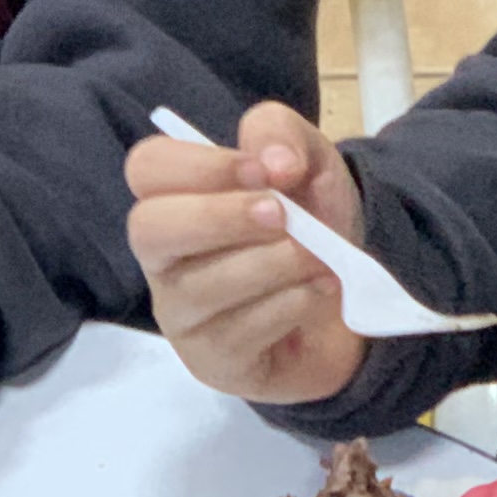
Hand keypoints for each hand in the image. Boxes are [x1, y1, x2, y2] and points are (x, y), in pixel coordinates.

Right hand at [122, 101, 367, 406]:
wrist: (348, 299)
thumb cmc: (310, 222)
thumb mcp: (307, 162)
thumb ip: (284, 136)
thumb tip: (275, 162)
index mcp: (175, 197)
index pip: (148, 168)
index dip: (202, 165)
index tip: (267, 170)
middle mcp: (163, 256)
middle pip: (149, 229)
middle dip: (221, 217)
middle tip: (284, 215)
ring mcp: (180, 313)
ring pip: (204, 285)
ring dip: (276, 264)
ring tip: (321, 257)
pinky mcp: (211, 360)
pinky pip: (242, 329)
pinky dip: (293, 303)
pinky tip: (320, 292)